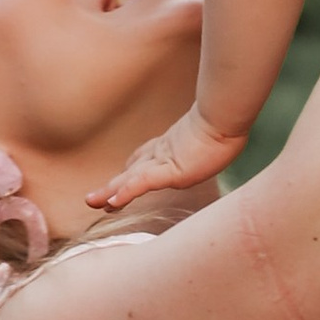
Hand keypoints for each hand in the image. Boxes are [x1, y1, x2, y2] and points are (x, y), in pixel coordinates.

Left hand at [88, 106, 249, 214]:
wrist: (227, 117)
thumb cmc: (228, 121)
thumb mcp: (218, 135)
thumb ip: (213, 138)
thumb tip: (225, 130)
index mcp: (174, 145)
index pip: (147, 159)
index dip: (132, 170)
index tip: (121, 178)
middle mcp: (164, 154)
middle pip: (133, 171)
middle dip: (114, 186)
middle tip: (94, 198)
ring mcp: (164, 161)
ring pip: (130, 179)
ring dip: (110, 192)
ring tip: (91, 201)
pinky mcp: (168, 170)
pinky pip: (141, 184)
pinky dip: (126, 193)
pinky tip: (111, 202)